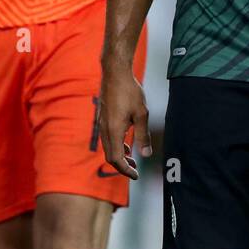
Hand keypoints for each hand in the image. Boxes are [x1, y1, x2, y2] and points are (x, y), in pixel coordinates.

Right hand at [98, 64, 148, 179]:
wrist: (115, 72)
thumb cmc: (129, 91)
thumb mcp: (141, 114)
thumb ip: (143, 135)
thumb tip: (146, 154)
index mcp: (114, 130)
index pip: (116, 159)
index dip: (126, 170)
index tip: (136, 175)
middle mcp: (105, 129)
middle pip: (110, 156)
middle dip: (122, 166)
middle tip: (135, 170)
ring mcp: (102, 123)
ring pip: (108, 147)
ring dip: (119, 156)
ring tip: (133, 158)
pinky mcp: (103, 118)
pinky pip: (107, 138)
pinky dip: (116, 146)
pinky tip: (126, 144)